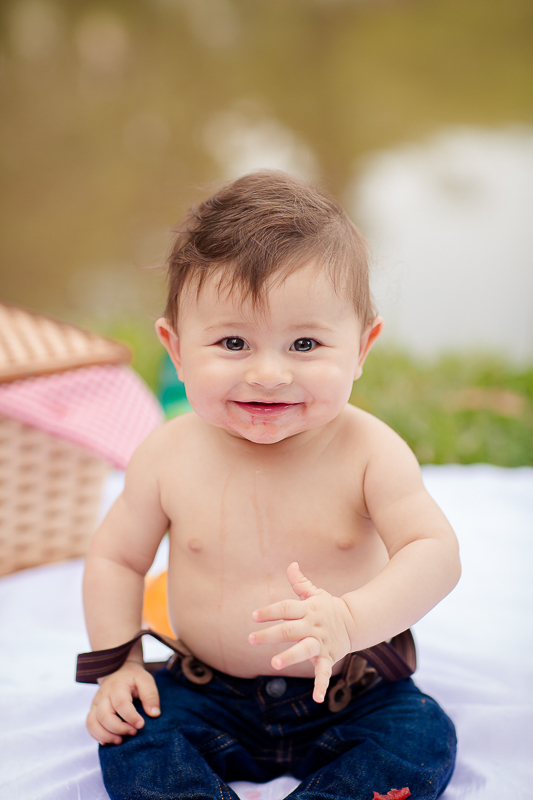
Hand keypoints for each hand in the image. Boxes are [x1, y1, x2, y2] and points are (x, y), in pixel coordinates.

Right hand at [86, 661, 160, 745]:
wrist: (118, 669)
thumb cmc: (133, 677)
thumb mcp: (145, 680)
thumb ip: (150, 695)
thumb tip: (155, 714)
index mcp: (117, 686)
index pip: (120, 703)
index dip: (130, 717)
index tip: (141, 724)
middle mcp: (103, 695)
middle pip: (104, 715)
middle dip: (118, 728)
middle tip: (133, 732)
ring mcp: (96, 703)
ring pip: (93, 722)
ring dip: (106, 735)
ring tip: (120, 740)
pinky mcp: (93, 710)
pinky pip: (89, 725)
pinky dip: (97, 735)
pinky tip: (108, 741)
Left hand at [249, 562, 354, 703]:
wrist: (355, 621)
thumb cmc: (328, 607)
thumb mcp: (315, 593)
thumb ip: (300, 582)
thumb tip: (291, 564)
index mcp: (307, 609)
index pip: (285, 608)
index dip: (269, 611)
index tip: (253, 616)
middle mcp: (313, 625)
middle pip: (289, 630)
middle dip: (269, 635)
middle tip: (250, 639)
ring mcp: (321, 642)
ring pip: (304, 650)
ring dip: (290, 657)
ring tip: (274, 664)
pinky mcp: (328, 657)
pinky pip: (325, 672)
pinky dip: (321, 685)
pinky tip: (317, 699)